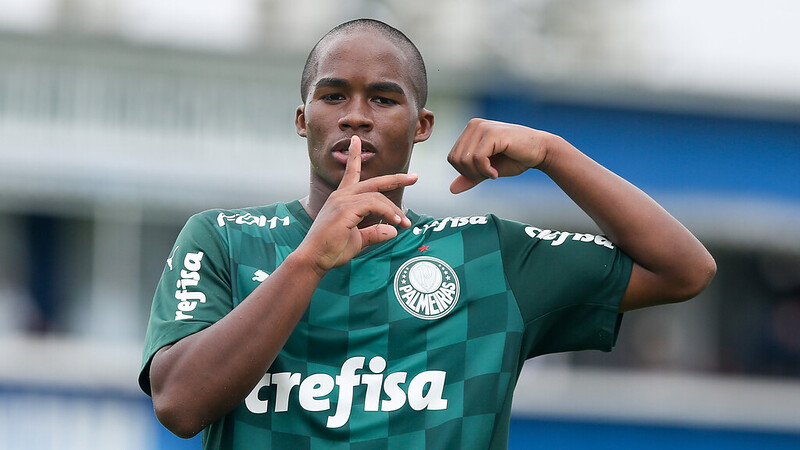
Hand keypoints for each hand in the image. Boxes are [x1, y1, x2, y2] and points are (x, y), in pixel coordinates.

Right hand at [297, 136, 416, 273]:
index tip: (356, 140)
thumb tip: (394, 230)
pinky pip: (374, 205)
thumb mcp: (359, 240)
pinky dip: (388, 212)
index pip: (350, 173)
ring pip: (377, 196)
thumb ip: (375, 233)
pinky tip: (395, 222)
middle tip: (415, 177)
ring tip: (404, 222)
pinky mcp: (345, 210)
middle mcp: (341, 196)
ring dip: (394, 209)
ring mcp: (342, 201)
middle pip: (373, 181)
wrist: (314, 260)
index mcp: (341, 199)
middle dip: (396, 178)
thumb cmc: (331, 250)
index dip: (355, 156)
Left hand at [447, 118, 553, 193]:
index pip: (452, 157)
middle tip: (488, 174)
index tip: (483, 174)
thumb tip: (451, 189)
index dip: (465, 172)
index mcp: (470, 131)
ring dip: (479, 173)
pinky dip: (485, 170)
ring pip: (465, 159)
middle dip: (470, 174)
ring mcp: (482, 127)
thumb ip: (470, 177)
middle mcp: (474, 125)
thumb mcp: (487, 171)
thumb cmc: (515, 159)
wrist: (540, 151)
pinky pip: (477, 158)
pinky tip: (496, 172)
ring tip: (493, 172)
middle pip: (456, 159)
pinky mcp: (492, 133)